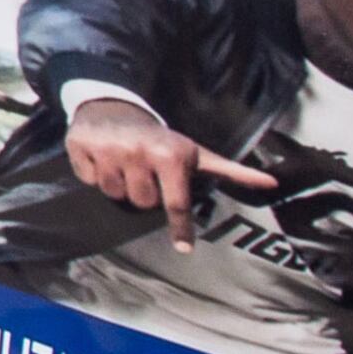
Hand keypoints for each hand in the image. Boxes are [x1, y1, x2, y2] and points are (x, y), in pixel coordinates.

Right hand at [61, 95, 269, 251]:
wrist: (114, 106)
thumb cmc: (160, 139)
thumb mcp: (195, 153)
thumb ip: (231, 171)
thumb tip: (271, 184)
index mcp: (170, 155)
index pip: (176, 201)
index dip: (180, 226)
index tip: (184, 247)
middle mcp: (139, 152)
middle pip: (142, 203)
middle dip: (144, 192)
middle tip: (145, 173)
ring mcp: (109, 150)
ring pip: (114, 195)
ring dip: (118, 184)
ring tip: (124, 165)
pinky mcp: (81, 147)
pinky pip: (88, 181)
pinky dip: (94, 174)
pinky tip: (102, 158)